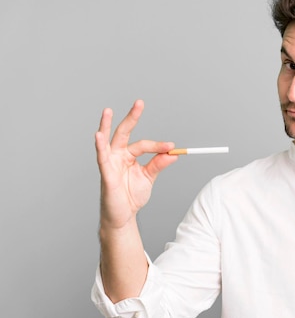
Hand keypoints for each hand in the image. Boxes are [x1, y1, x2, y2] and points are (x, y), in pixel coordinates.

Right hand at [95, 100, 177, 230]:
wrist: (124, 215)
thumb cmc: (132, 195)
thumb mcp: (149, 177)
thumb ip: (158, 164)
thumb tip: (172, 153)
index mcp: (128, 155)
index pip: (144, 144)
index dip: (158, 145)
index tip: (172, 147)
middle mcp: (118, 155)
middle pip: (124, 132)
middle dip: (131, 117)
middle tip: (140, 102)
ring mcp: (110, 163)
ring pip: (108, 140)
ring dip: (107, 125)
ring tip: (108, 110)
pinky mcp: (105, 173)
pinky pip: (101, 158)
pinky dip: (100, 146)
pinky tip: (98, 135)